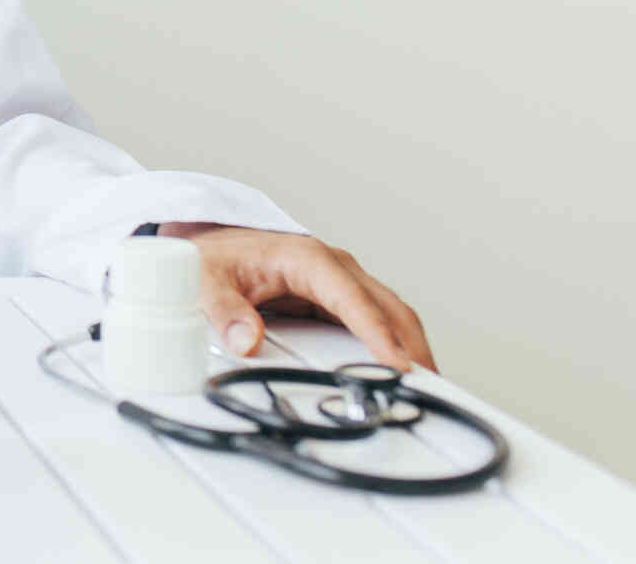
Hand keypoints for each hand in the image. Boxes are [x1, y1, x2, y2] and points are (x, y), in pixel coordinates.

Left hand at [157, 222, 436, 371]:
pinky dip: (393, 348)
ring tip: (425, 392)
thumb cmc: (213, 256)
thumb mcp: (206, 281)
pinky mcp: (339, 300)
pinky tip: (398, 377)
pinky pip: (376, 324)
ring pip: (391, 316)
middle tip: (429, 392)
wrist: (211, 243)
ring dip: (410, 350)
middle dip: (412, 348)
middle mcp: (333, 268)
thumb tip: (248, 340)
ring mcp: (340, 283)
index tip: (399, 365)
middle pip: (388, 308)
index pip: (353, 298)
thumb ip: (224, 311)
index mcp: (307, 259)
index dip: (378, 333)